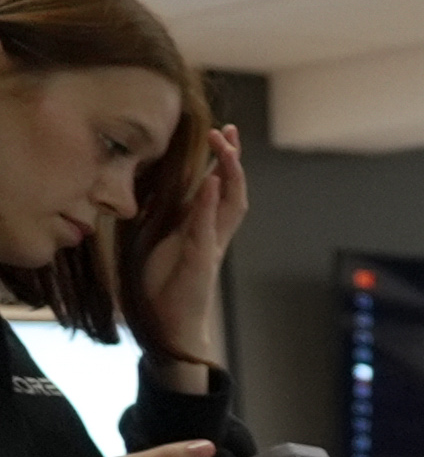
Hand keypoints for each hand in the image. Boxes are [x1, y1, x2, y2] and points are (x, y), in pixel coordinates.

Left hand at [131, 125, 242, 377]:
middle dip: (233, 159)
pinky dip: (208, 203)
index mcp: (204, 229)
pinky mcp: (200, 260)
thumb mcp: (160, 244)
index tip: (222, 134)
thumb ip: (166, 219)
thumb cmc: (163, 287)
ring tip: (225, 147)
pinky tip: (209, 181)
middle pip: (233, 190)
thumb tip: (156, 191)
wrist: (170, 325)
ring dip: (228, 174)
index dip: (224, 162)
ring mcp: (210, 246)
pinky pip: (206, 227)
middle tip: (228, 131)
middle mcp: (214, 234)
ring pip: (229, 205)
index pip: (220, 189)